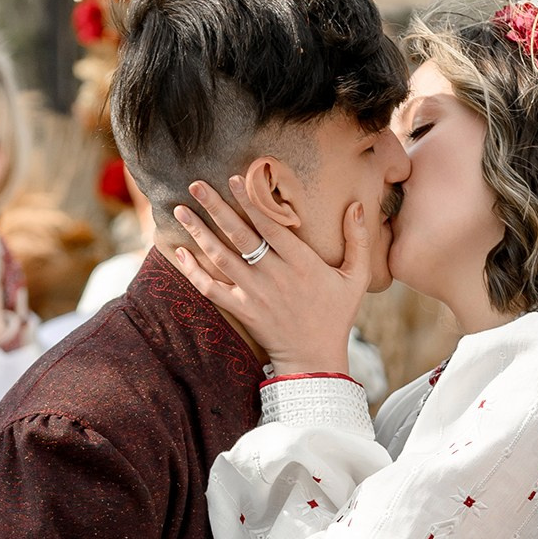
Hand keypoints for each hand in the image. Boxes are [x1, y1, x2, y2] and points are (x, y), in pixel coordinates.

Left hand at [168, 178, 378, 377]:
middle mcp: (274, 275)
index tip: (234, 179)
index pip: (270, 225)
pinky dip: (193, 272)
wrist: (315, 359)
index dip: (250, 201)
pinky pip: (211, 289)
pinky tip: (179, 252)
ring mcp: (255, 294)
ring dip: (199, 232)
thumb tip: (358, 204)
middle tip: (195, 185)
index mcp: (302, 263)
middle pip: (239, 236)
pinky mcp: (242, 311)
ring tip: (180, 210)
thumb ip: (358, 240)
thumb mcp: (358, 277)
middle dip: (216, 207)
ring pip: (221, 258)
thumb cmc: (337, 314)